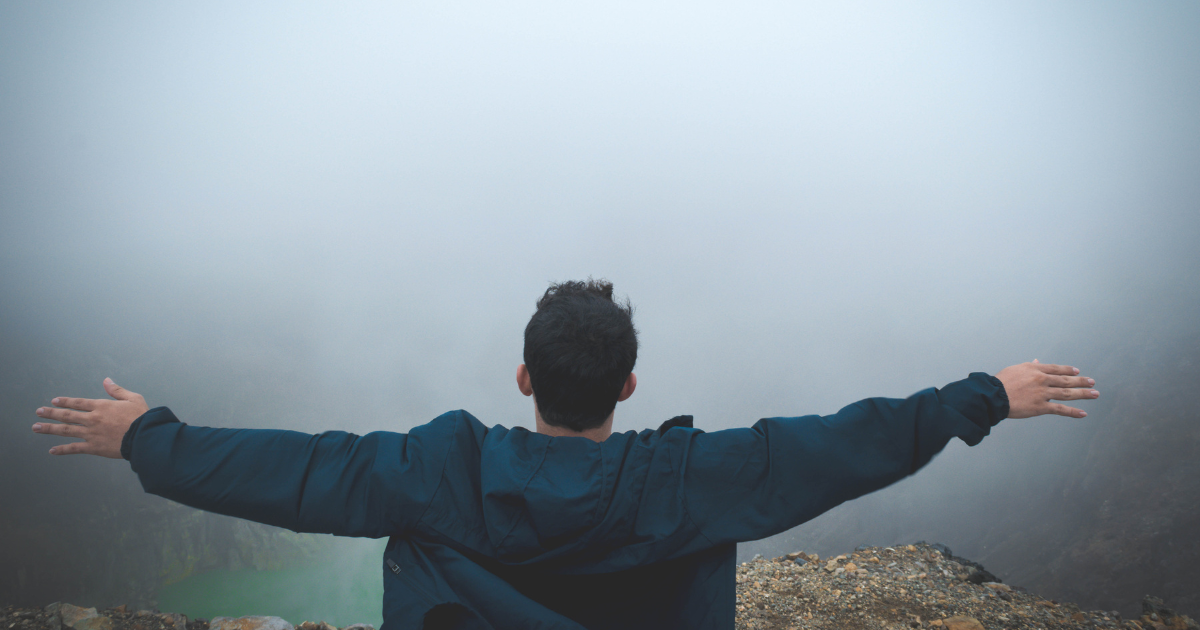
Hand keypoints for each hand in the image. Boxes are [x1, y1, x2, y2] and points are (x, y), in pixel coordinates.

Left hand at [32, 378, 148, 457]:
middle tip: (38, 412)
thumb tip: (106, 380)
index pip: (78, 403)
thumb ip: (117, 390)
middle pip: (67, 415)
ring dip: (49, 428)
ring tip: (36, 427)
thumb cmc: (141, 417)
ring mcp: (91, 433)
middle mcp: (92, 419)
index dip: (65, 401)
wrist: (144, 436)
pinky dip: (63, 450)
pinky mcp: (94, 447)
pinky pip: (75, 448)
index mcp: (101, 406)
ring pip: (66, 430)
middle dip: (51, 413)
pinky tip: (52, 450)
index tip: (54, 401)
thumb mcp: (133, 398)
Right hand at [995, 359, 1097, 418]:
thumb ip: (1029, 366)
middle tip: (1092, 382)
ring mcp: (1043, 393)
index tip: (1077, 372)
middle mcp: (1042, 380)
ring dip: (1083, 394)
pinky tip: (1083, 413)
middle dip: (1081, 382)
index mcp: (1035, 369)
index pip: (1056, 369)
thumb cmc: (1000, 382)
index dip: (1068, 370)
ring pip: (1067, 393)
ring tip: (1095, 394)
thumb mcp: (1016, 369)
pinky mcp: (1041, 407)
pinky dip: (1073, 412)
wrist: (993, 396)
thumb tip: (1037, 360)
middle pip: (1066, 380)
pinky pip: (1060, 409)